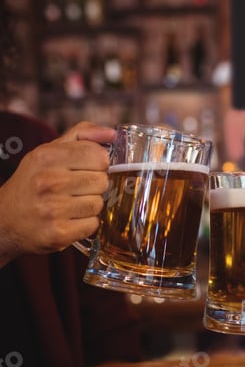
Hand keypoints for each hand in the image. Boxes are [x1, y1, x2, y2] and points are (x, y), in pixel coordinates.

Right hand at [0, 121, 114, 265]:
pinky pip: (93, 224)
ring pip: (98, 203)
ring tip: (70, 205)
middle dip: (93, 185)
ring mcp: (53, 209)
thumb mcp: (48, 151)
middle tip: (75, 189)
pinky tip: (69, 219)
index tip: (86, 168)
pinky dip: (85, 224)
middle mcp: (49, 182)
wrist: (6, 221)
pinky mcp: (59, 234)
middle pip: (102, 180)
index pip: (99, 155)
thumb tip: (111, 133)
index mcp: (47, 156)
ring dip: (89, 205)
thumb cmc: (32, 184)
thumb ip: (81, 135)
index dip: (98, 163)